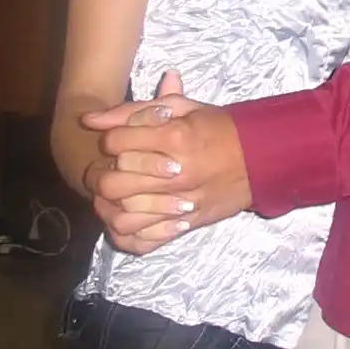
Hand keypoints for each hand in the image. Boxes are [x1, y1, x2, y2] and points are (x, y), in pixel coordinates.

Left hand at [81, 71, 251, 248]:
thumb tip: (89, 119)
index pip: (118, 143)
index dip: (109, 140)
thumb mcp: (182, 109)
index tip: (115, 141)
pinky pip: (143, 239)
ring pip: (123, 213)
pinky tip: (126, 216)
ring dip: (111, 203)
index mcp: (175, 138)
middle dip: (103, 172)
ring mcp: (181, 204)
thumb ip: (134, 110)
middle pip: (115, 180)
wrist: (260, 158)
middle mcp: (176, 173)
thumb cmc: (218, 128)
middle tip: (108, 167)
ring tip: (115, 192)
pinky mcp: (187, 226)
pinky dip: (126, 232)